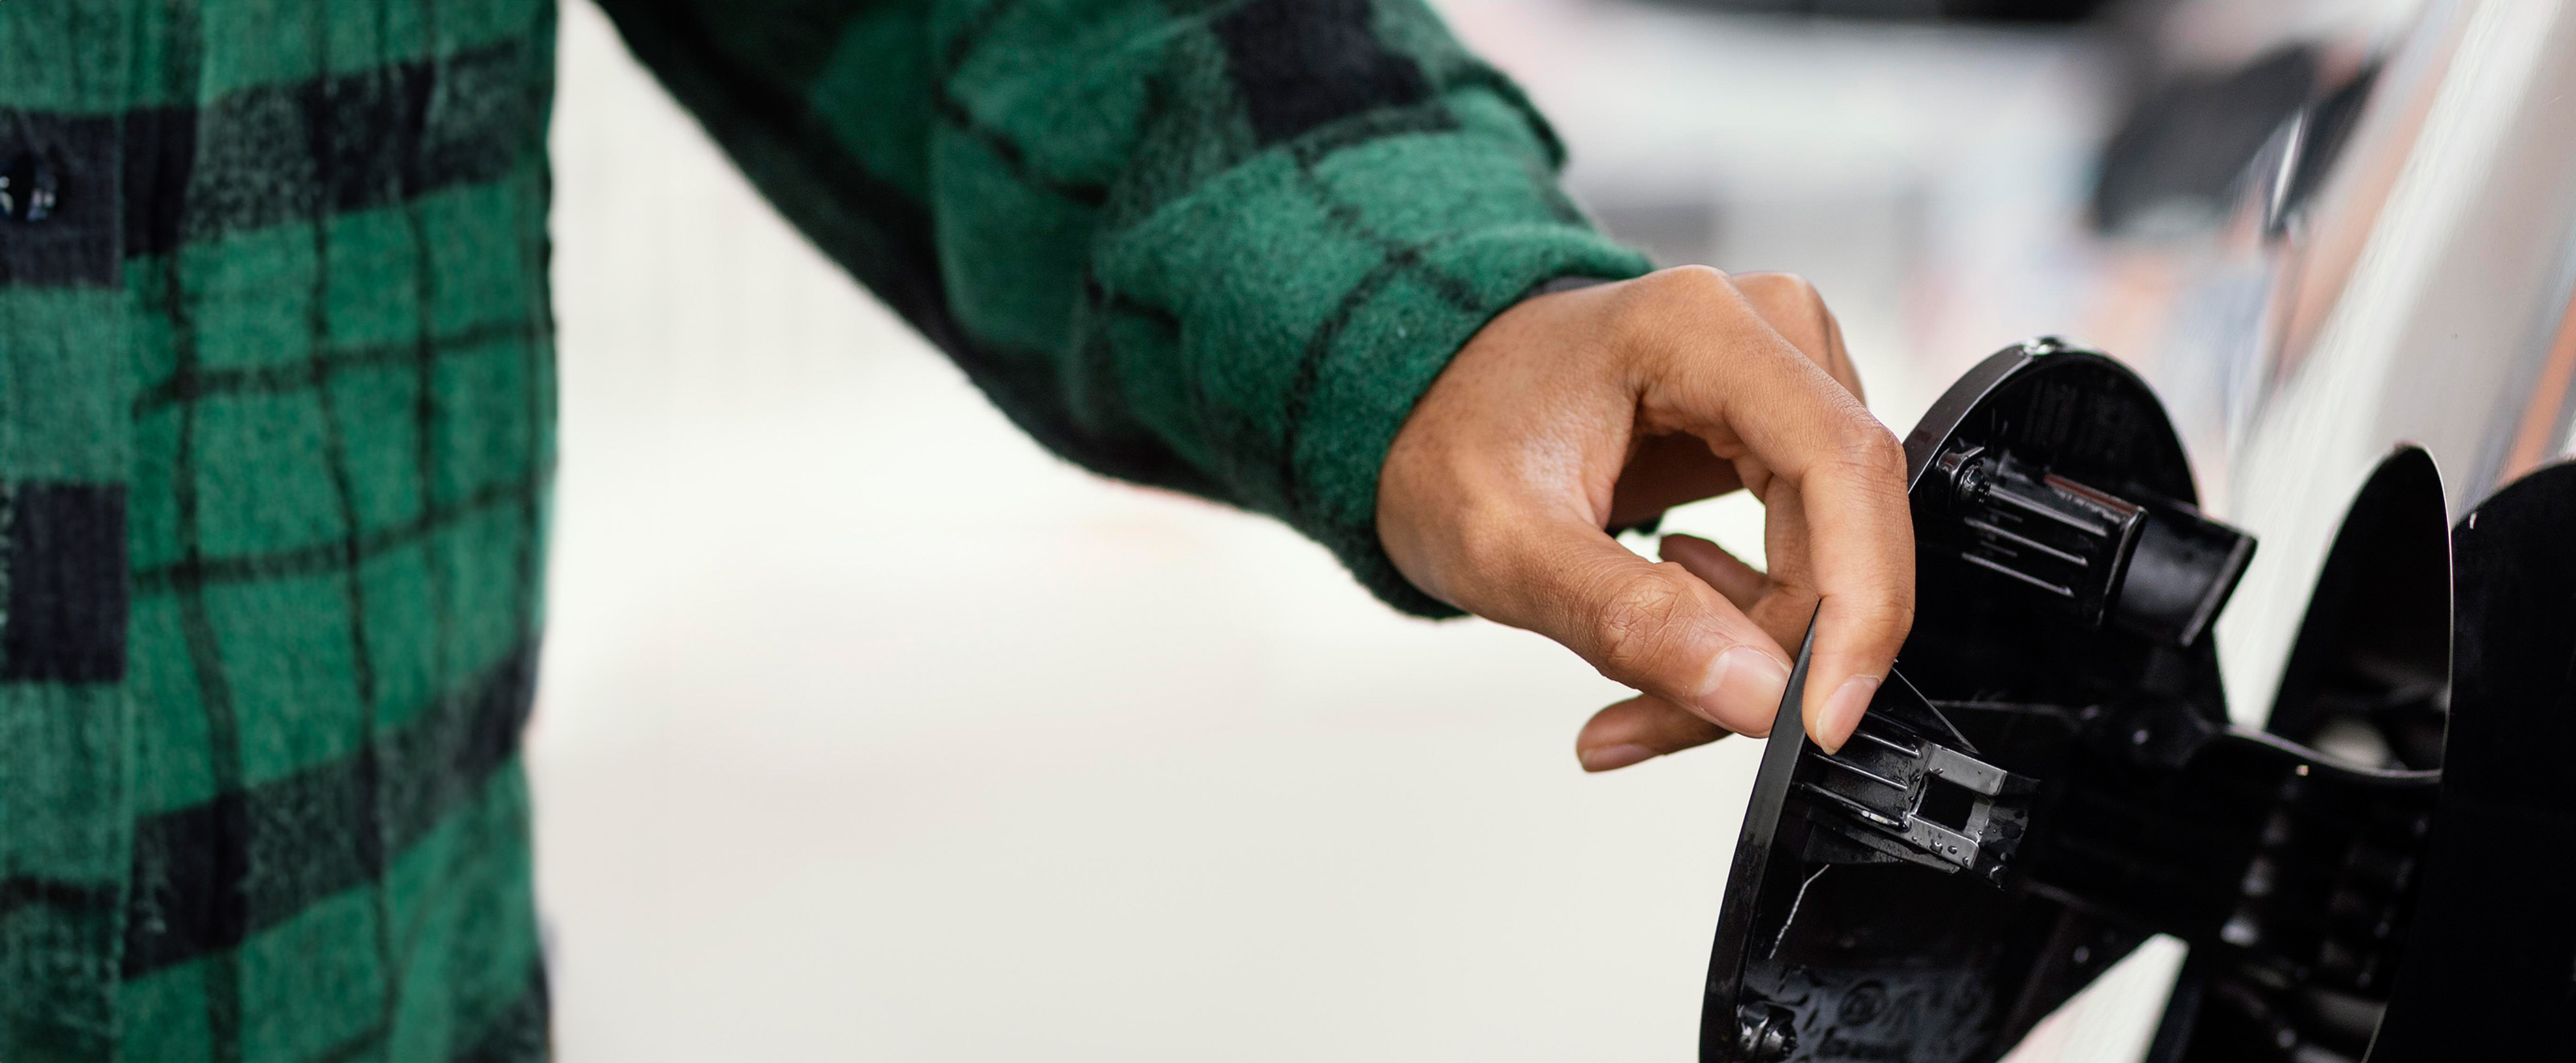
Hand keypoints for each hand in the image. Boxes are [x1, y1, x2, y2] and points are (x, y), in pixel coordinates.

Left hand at [1376, 267, 1912, 769]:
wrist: (1417, 403)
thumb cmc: (1443, 439)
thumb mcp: (1509, 548)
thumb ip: (1634, 623)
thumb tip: (1760, 697)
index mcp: (1699, 326)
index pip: (1842, 463)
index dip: (1860, 602)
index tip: (1823, 717)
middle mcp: (1764, 329)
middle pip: (1842, 522)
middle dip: (1774, 652)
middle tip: (1664, 724)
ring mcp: (1779, 377)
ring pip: (1830, 555)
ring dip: (1752, 652)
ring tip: (1638, 695)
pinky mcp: (1774, 430)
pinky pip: (1807, 553)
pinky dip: (1746, 628)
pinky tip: (1667, 643)